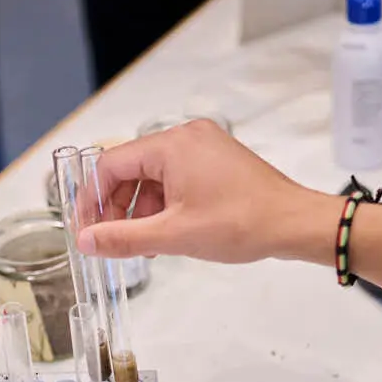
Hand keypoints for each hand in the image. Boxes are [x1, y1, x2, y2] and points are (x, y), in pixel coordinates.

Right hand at [76, 120, 337, 263]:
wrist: (295, 224)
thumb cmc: (241, 224)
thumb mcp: (174, 236)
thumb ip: (123, 238)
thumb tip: (86, 242)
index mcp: (172, 145)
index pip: (110, 165)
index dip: (91, 200)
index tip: (86, 231)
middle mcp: (186, 136)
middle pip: (130, 169)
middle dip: (117, 208)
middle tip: (111, 242)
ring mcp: (203, 146)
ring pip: (153, 176)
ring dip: (140, 210)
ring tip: (144, 245)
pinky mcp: (216, 160)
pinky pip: (176, 178)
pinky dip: (164, 205)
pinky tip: (166, 233)